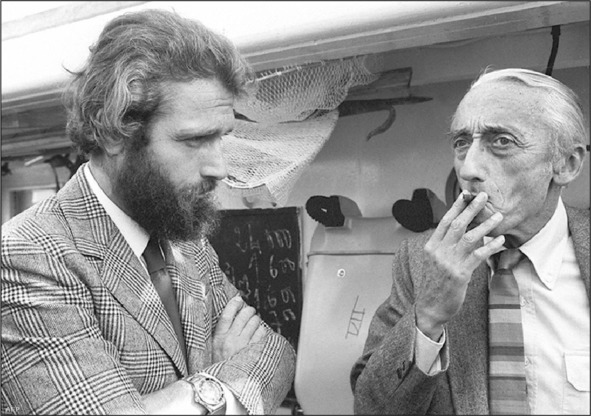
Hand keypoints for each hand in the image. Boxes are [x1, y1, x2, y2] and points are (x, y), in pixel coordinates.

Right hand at [213, 295, 265, 361]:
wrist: (225, 383)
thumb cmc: (220, 362)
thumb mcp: (214, 346)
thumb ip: (221, 330)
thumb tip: (231, 311)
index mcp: (218, 337)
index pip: (226, 315)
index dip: (233, 304)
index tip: (238, 299)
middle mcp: (230, 340)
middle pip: (243, 315)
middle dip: (249, 310)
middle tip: (249, 312)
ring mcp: (243, 345)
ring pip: (255, 321)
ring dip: (256, 320)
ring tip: (253, 324)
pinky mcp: (253, 351)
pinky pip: (262, 332)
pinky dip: (262, 330)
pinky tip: (258, 333)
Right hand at [415, 191, 504, 339]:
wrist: (429, 308)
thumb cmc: (434, 285)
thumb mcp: (433, 262)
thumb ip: (443, 247)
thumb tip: (460, 233)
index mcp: (431, 246)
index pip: (445, 221)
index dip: (456, 206)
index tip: (465, 194)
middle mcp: (438, 251)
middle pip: (457, 224)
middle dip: (471, 208)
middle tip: (483, 196)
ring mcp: (449, 262)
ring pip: (469, 237)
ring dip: (485, 225)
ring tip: (498, 216)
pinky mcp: (460, 274)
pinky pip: (478, 255)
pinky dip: (491, 246)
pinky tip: (501, 240)